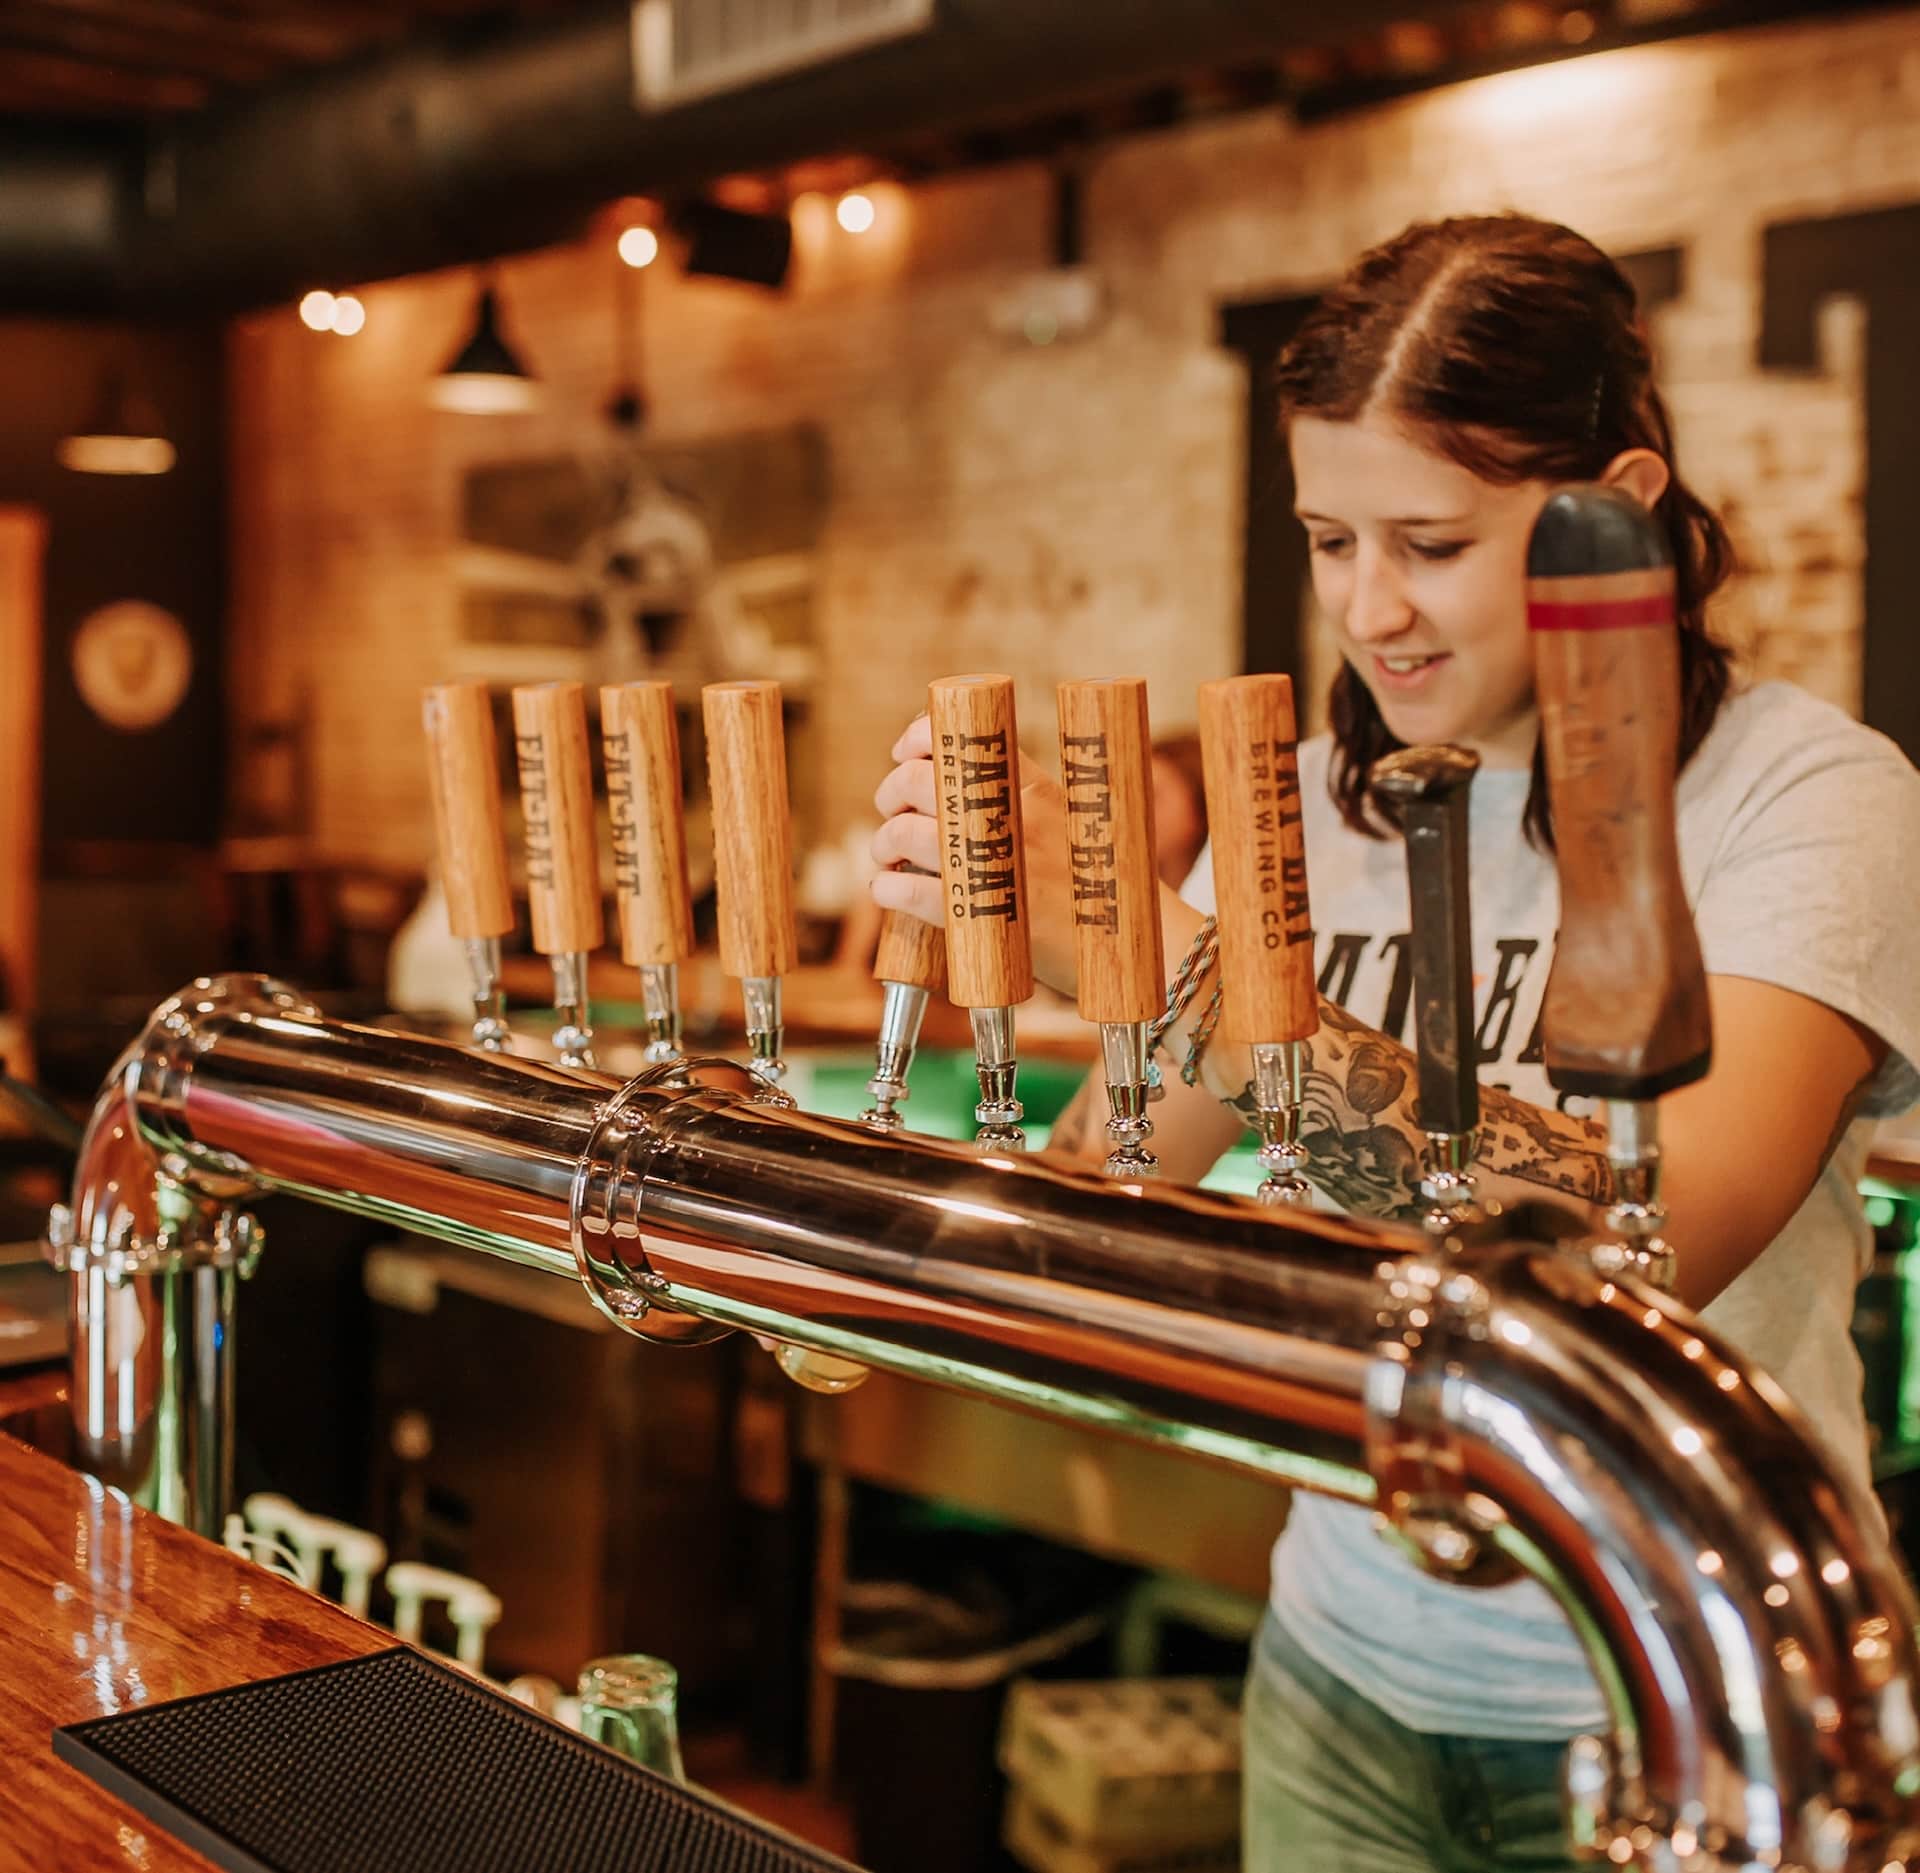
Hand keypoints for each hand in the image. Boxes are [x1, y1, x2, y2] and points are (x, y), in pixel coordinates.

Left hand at [869, 713, 1079, 995]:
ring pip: (907, 836)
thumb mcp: (1076, 823)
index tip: (903, 756)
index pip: (961, 738)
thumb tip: (959, 788)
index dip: (917, 741)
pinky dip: (888, 890)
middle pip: (918, 783)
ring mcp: (1000, 866)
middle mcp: (1014, 818)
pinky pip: (914, 894)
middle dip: (890, 795)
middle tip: (890, 816)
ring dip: (883, 845)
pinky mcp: (988, 918)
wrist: (1142, 944)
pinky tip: (888, 891)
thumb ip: (1025, 803)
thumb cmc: (1104, 886)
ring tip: (888, 860)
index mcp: (1035, 788)